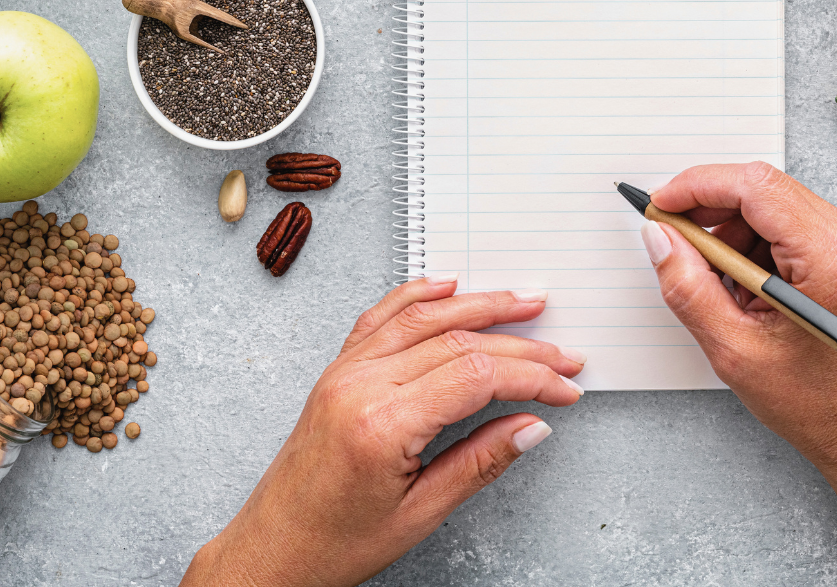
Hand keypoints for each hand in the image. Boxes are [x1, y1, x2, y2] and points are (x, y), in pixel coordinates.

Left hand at [181, 276, 585, 586]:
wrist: (272, 551)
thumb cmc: (334, 543)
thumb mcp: (420, 514)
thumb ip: (481, 462)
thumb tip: (532, 427)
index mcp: (382, 423)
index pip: (476, 376)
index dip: (531, 376)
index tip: (564, 387)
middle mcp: (360, 385)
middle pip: (458, 342)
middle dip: (520, 345)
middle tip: (563, 354)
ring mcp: (344, 372)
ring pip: (423, 317)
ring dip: (479, 305)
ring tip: (522, 303)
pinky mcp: (336, 371)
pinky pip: (381, 318)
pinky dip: (417, 295)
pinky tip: (447, 287)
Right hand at [645, 162, 836, 472]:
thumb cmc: (810, 399)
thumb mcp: (733, 349)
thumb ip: (689, 286)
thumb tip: (659, 236)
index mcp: (832, 259)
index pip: (756, 188)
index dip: (699, 186)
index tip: (661, 205)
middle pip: (762, 188)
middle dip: (710, 210)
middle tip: (675, 243)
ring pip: (769, 201)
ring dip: (730, 231)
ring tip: (721, 286)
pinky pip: (784, 218)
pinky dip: (751, 241)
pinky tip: (744, 285)